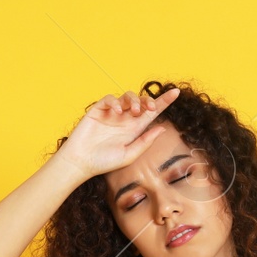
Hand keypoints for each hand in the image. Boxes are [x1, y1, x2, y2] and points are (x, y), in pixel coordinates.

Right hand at [56, 87, 180, 179]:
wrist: (81, 163)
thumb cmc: (104, 162)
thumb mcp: (129, 155)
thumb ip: (145, 141)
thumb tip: (162, 128)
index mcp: (134, 129)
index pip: (151, 113)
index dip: (164, 102)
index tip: (176, 93)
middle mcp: (124, 119)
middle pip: (141, 101)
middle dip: (148, 100)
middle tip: (149, 108)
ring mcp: (111, 114)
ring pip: (126, 97)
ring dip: (133, 100)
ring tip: (132, 111)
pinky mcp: (98, 110)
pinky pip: (109, 99)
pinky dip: (114, 101)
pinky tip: (116, 111)